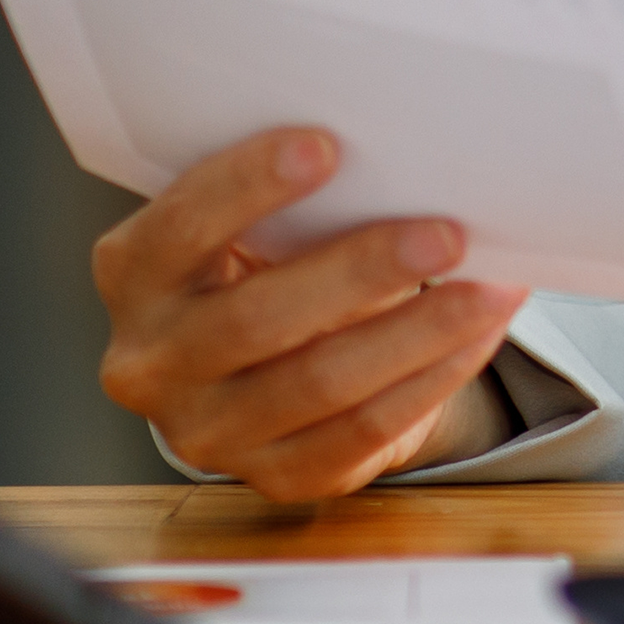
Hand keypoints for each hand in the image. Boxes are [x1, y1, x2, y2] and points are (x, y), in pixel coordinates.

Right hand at [91, 127, 528, 502]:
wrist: (266, 370)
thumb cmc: (265, 264)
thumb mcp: (251, 228)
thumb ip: (289, 200)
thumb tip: (401, 157)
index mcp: (132, 275)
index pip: (180, 230)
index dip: (246, 186)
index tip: (325, 147)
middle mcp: (150, 361)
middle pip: (255, 318)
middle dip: (360, 270)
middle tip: (446, 234)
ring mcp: (207, 430)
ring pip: (319, 382)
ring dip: (419, 332)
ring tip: (491, 288)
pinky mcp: (274, 476)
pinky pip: (360, 430)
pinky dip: (430, 379)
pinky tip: (479, 337)